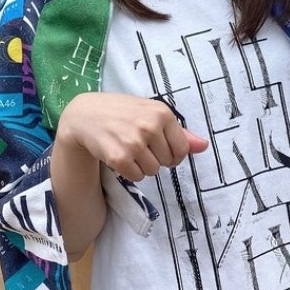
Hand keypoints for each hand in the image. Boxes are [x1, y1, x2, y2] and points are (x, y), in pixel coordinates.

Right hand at [57, 92, 208, 181]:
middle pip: (167, 162)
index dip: (171, 152)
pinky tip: (119, 155)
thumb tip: (204, 146)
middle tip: (137, 143)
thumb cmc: (122, 112)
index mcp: (162, 113)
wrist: (85, 115)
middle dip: (155, 158)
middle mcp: (150, 126)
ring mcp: (134, 142)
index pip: (182, 149)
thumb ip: (179, 132)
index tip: (157, 144)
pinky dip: (129, 171)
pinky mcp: (119, 158)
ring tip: (127, 148)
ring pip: (153, 171)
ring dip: (142, 166)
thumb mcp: (151, 114)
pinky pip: (137, 177)